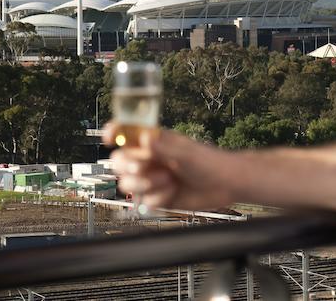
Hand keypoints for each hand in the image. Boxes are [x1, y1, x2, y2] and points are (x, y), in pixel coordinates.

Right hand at [104, 122, 235, 210]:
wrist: (225, 185)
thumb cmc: (209, 161)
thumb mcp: (185, 153)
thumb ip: (163, 148)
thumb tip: (145, 139)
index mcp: (152, 141)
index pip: (124, 133)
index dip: (113, 133)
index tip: (109, 138)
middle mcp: (149, 159)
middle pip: (119, 162)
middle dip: (128, 166)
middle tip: (143, 168)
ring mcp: (151, 178)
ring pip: (127, 184)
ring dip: (143, 184)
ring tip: (167, 180)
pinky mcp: (158, 197)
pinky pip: (144, 201)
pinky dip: (157, 198)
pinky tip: (173, 191)